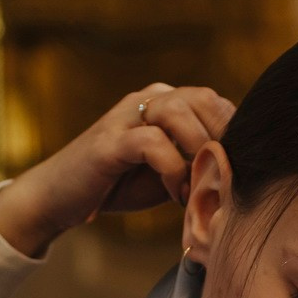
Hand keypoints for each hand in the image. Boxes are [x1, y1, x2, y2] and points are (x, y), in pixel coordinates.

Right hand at [0, 84, 235, 255]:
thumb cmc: (115, 186)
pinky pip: (153, 142)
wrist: (58, 198)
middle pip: (203, 98)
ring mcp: (125, 117)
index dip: (232, 135)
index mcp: (164, 102)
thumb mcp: (166, 171)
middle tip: (223, 177)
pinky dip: (172, 170)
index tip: (235, 172)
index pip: (215, 102)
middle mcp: (146, 100)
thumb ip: (196, 163)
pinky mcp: (109, 142)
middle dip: (221, 139)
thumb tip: (239, 171)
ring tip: (197, 187)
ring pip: (179, 112)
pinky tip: (176, 194)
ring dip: (197, 151)